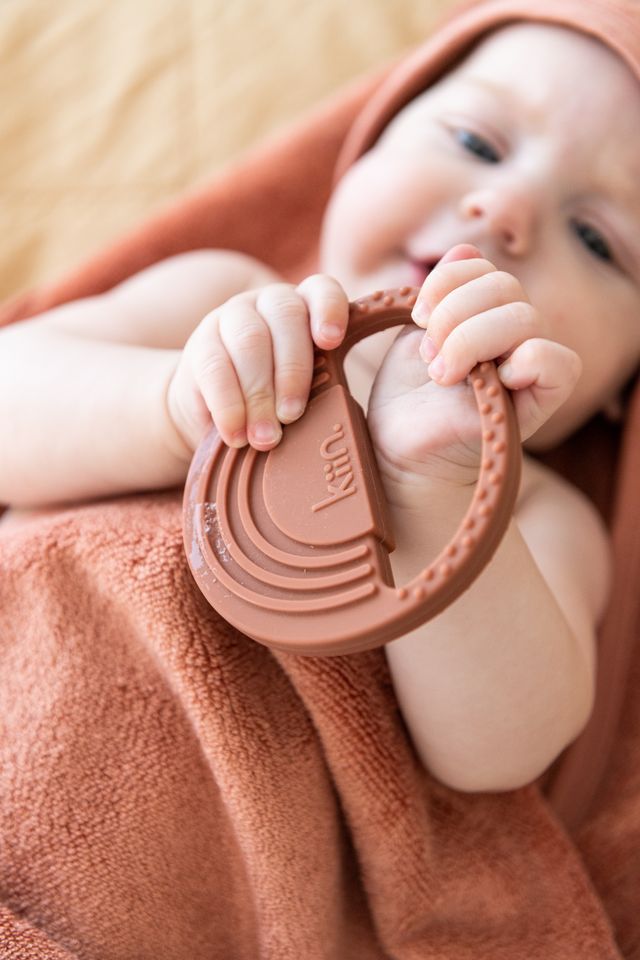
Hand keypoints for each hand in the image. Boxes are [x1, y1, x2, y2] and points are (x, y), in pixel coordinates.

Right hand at [166, 275, 348, 450]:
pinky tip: (236, 434)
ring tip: (265, 437)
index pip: (322, 291)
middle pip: (285, 317)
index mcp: (306, 307)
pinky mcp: (200, 345)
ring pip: (249, 340)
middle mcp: (268, 303)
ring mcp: (231, 318)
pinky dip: (228, 405)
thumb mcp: (307, 388)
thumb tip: (338, 419)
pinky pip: (213, 368)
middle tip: (291, 416)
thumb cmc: (278, 399)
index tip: (333, 342)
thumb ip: (325, 386)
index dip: (329, 311)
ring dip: (259, 392)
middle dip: (292, 371)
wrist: (216, 409)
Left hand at [367, 244, 581, 499]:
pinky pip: (559, 363)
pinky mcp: (539, 405)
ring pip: (524, 318)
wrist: (399, 453)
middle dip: (452, 314)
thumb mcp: (415, 335)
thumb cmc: (406, 401)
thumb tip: (463, 247)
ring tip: (442, 374)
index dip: (446, 281)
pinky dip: (523, 361)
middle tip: (428, 355)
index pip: (484, 267)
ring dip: (469, 340)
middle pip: (505, 286)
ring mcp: (530, 368)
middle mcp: (515, 337)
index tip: (416, 317)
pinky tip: (485, 381)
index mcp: (486, 315)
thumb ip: (440, 294)